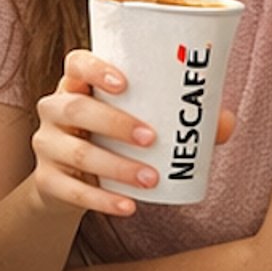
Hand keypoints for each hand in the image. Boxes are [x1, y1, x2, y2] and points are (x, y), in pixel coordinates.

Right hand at [29, 50, 234, 218]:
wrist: (73, 184)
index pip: (76, 63)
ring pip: (76, 152)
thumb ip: (181, 119)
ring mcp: (46, 145)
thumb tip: (225, 123)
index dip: (95, 68)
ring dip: (116, 166)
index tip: (125, 83)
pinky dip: (102, 201)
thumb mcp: (139, 124)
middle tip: (152, 139)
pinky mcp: (46, 181)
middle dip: (115, 123)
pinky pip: (72, 191)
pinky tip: (128, 207)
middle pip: (74, 106)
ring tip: (151, 180)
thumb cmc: (115, 140)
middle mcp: (55, 109)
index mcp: (78, 84)